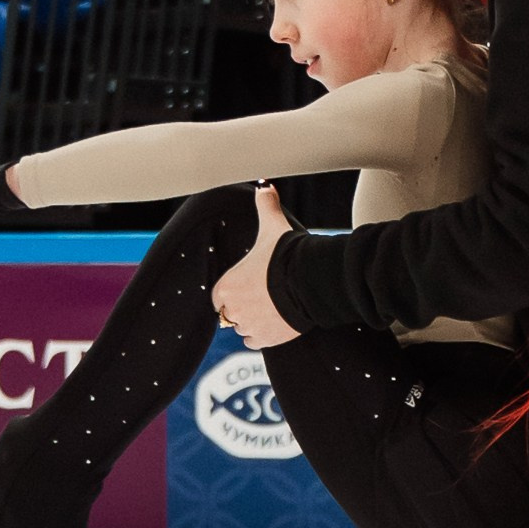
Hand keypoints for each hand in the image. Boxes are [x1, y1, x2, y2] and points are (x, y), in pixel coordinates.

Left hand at [212, 185, 298, 349]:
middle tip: (262, 297)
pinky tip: (272, 325)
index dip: (233, 291)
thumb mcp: (273, 227)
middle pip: (230, 314)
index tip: (248, 286)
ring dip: (252, 322)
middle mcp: (231, 310)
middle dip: (243, 307)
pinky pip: (254, 342)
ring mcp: (248, 326)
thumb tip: (265, 185)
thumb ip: (265, 206)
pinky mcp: (265, 339)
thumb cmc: (286, 255)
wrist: (309, 283)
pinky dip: (261, 336)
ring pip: (243, 328)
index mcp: (226, 286)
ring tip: (270, 310)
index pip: (219, 296)